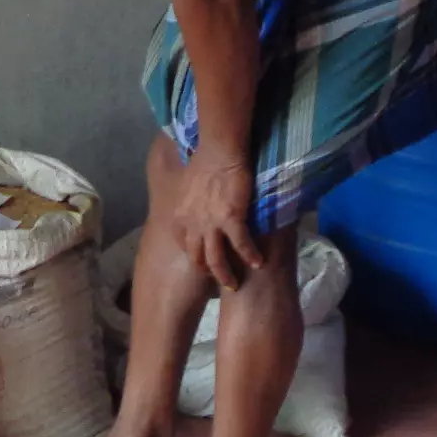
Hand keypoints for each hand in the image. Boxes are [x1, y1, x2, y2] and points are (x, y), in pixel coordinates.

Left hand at [173, 156, 262, 293]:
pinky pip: (241, 245)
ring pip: (216, 260)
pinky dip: (250, 257)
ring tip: (235, 286)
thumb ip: (189, 202)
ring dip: (226, 276)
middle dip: (208, 272)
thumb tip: (194, 206)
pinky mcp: (230, 219)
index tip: (205, 263)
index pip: (183, 245)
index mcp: (178, 216)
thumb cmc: (205, 162)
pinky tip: (258, 264)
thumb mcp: (187, 187)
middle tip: (220, 279)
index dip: (195, 257)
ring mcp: (209, 224)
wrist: (219, 150)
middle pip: (197, 258)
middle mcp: (191, 225)